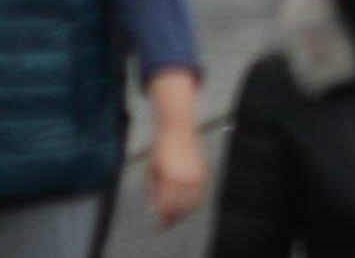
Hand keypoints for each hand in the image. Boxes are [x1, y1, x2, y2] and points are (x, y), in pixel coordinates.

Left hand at [145, 105, 206, 227]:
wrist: (177, 126)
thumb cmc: (160, 148)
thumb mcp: (151, 170)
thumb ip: (153, 192)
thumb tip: (153, 211)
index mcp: (169, 179)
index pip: (167, 208)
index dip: (163, 220)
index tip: (159, 228)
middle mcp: (184, 179)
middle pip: (180, 209)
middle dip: (173, 219)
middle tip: (166, 224)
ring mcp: (195, 175)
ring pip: (192, 204)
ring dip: (184, 212)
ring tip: (175, 216)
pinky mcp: (202, 172)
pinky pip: (200, 194)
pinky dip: (193, 203)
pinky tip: (186, 204)